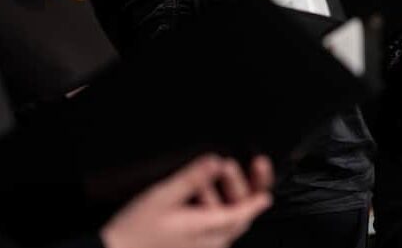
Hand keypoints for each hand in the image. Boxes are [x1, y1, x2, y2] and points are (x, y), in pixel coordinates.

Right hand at [101, 154, 272, 247]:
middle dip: (246, 193)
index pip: (243, 213)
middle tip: (249, 167)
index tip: (266, 185)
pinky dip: (216, 212)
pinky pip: (214, 232)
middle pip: (238, 219)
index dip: (257, 197)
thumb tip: (215, 161)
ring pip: (227, 224)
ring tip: (217, 175)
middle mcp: (210, 243)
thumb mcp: (163, 196)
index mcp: (207, 229)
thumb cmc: (136, 230)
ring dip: (228, 200)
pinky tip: (203, 200)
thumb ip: (192, 178)